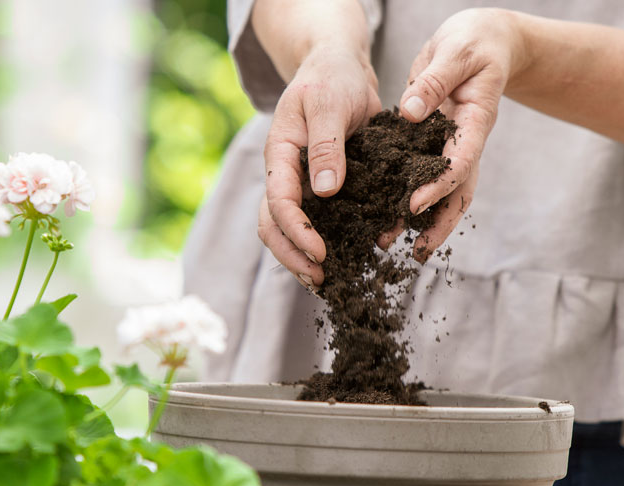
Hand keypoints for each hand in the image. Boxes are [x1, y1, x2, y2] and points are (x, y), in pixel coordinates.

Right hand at [257, 47, 381, 288]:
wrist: (340, 70)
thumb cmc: (331, 80)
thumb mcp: (329, 104)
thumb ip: (326, 146)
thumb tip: (325, 191)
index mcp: (280, 155)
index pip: (278, 202)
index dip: (296, 231)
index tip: (319, 252)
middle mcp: (285, 174)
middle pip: (274, 226)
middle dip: (293, 256)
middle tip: (319, 278)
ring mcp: (301, 184)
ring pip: (291, 229)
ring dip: (303, 257)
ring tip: (326, 278)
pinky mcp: (323, 188)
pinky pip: (321, 220)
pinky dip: (332, 239)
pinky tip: (350, 254)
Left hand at [396, 9, 525, 260]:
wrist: (485, 41)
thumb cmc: (474, 41)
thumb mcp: (455, 52)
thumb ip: (434, 81)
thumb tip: (409, 113)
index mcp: (475, 122)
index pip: (460, 162)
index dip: (439, 186)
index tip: (414, 205)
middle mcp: (466, 142)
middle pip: (459, 192)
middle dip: (439, 224)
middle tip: (417, 252)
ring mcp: (451, 146)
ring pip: (443, 192)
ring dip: (422, 221)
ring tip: (389, 241)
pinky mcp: (434, 143)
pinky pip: (424, 176)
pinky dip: (407, 197)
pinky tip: (383, 212)